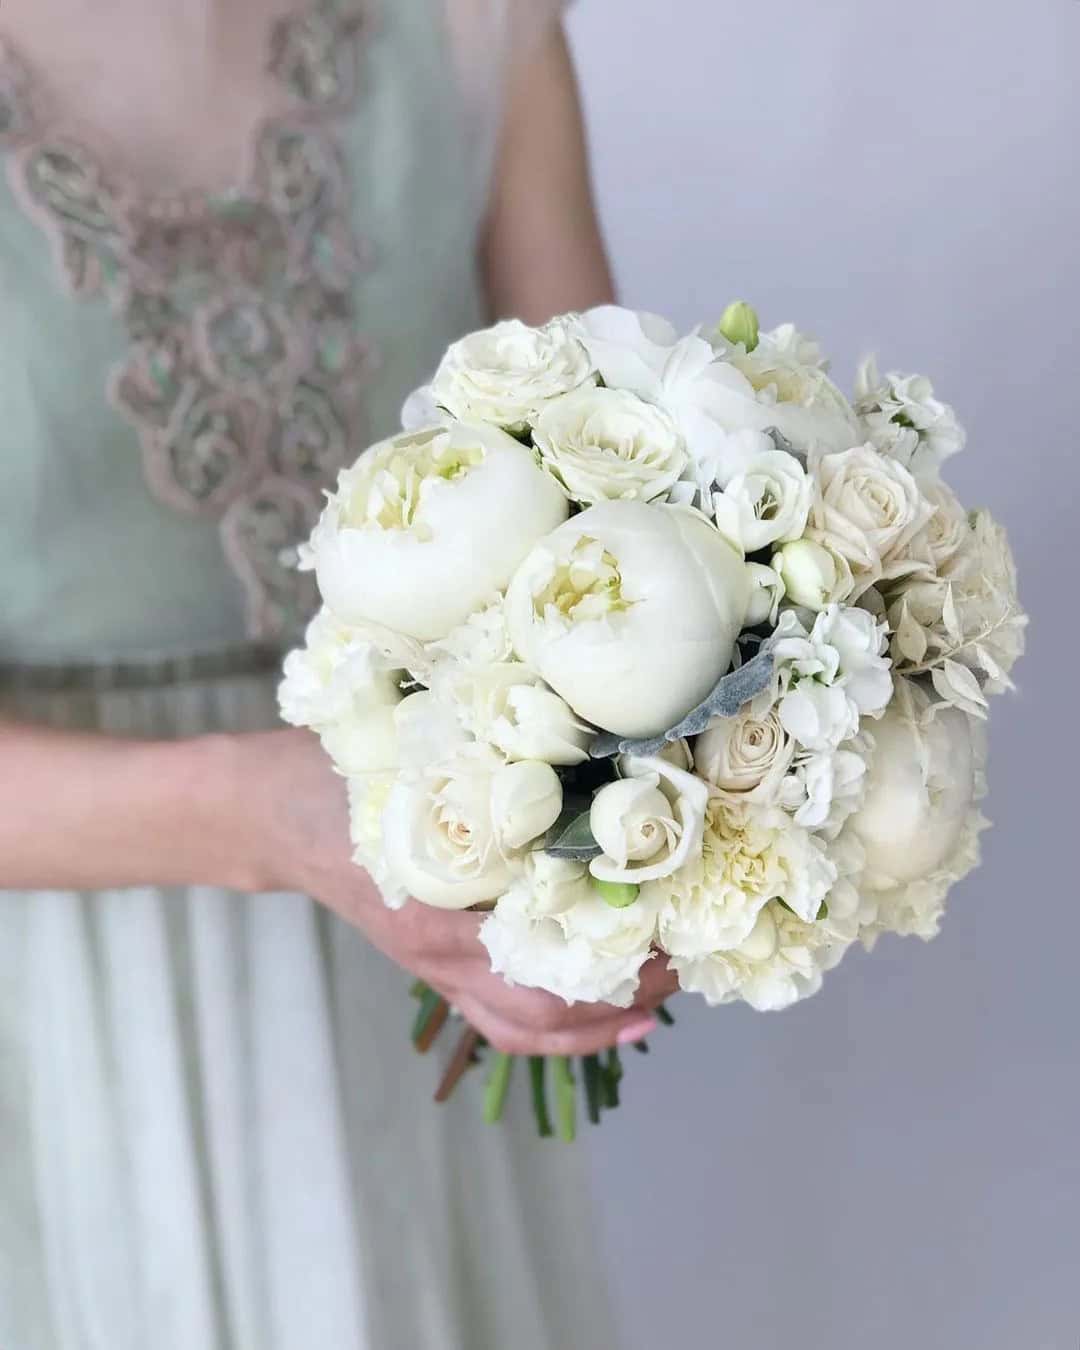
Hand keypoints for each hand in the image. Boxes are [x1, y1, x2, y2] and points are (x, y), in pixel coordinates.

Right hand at [241, 728, 675, 1054]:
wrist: (275, 813)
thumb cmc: (345, 777)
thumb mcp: (419, 765)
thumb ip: (493, 776)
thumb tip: (601, 764)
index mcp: (438, 901)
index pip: (544, 949)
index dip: (614, 945)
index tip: (673, 919)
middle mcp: (440, 951)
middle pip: (545, 1006)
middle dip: (622, 988)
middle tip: (685, 958)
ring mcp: (435, 969)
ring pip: (527, 1025)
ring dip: (599, 1017)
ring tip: (660, 993)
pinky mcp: (434, 968)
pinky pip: (503, 1020)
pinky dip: (561, 1030)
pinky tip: (610, 1013)